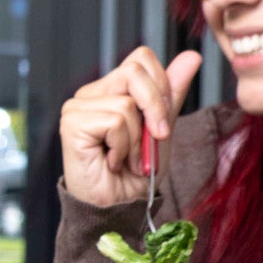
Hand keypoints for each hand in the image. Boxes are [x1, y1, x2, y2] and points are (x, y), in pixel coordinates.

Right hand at [59, 47, 202, 208]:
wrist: (120, 206)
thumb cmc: (136, 172)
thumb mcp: (161, 128)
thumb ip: (170, 93)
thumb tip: (190, 56)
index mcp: (110, 90)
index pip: (140, 59)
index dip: (160, 85)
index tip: (163, 120)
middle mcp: (90, 94)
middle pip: (135, 71)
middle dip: (156, 108)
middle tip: (155, 138)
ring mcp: (77, 107)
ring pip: (127, 102)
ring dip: (138, 138)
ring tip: (126, 157)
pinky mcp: (72, 123)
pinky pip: (115, 121)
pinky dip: (123, 146)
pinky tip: (111, 161)